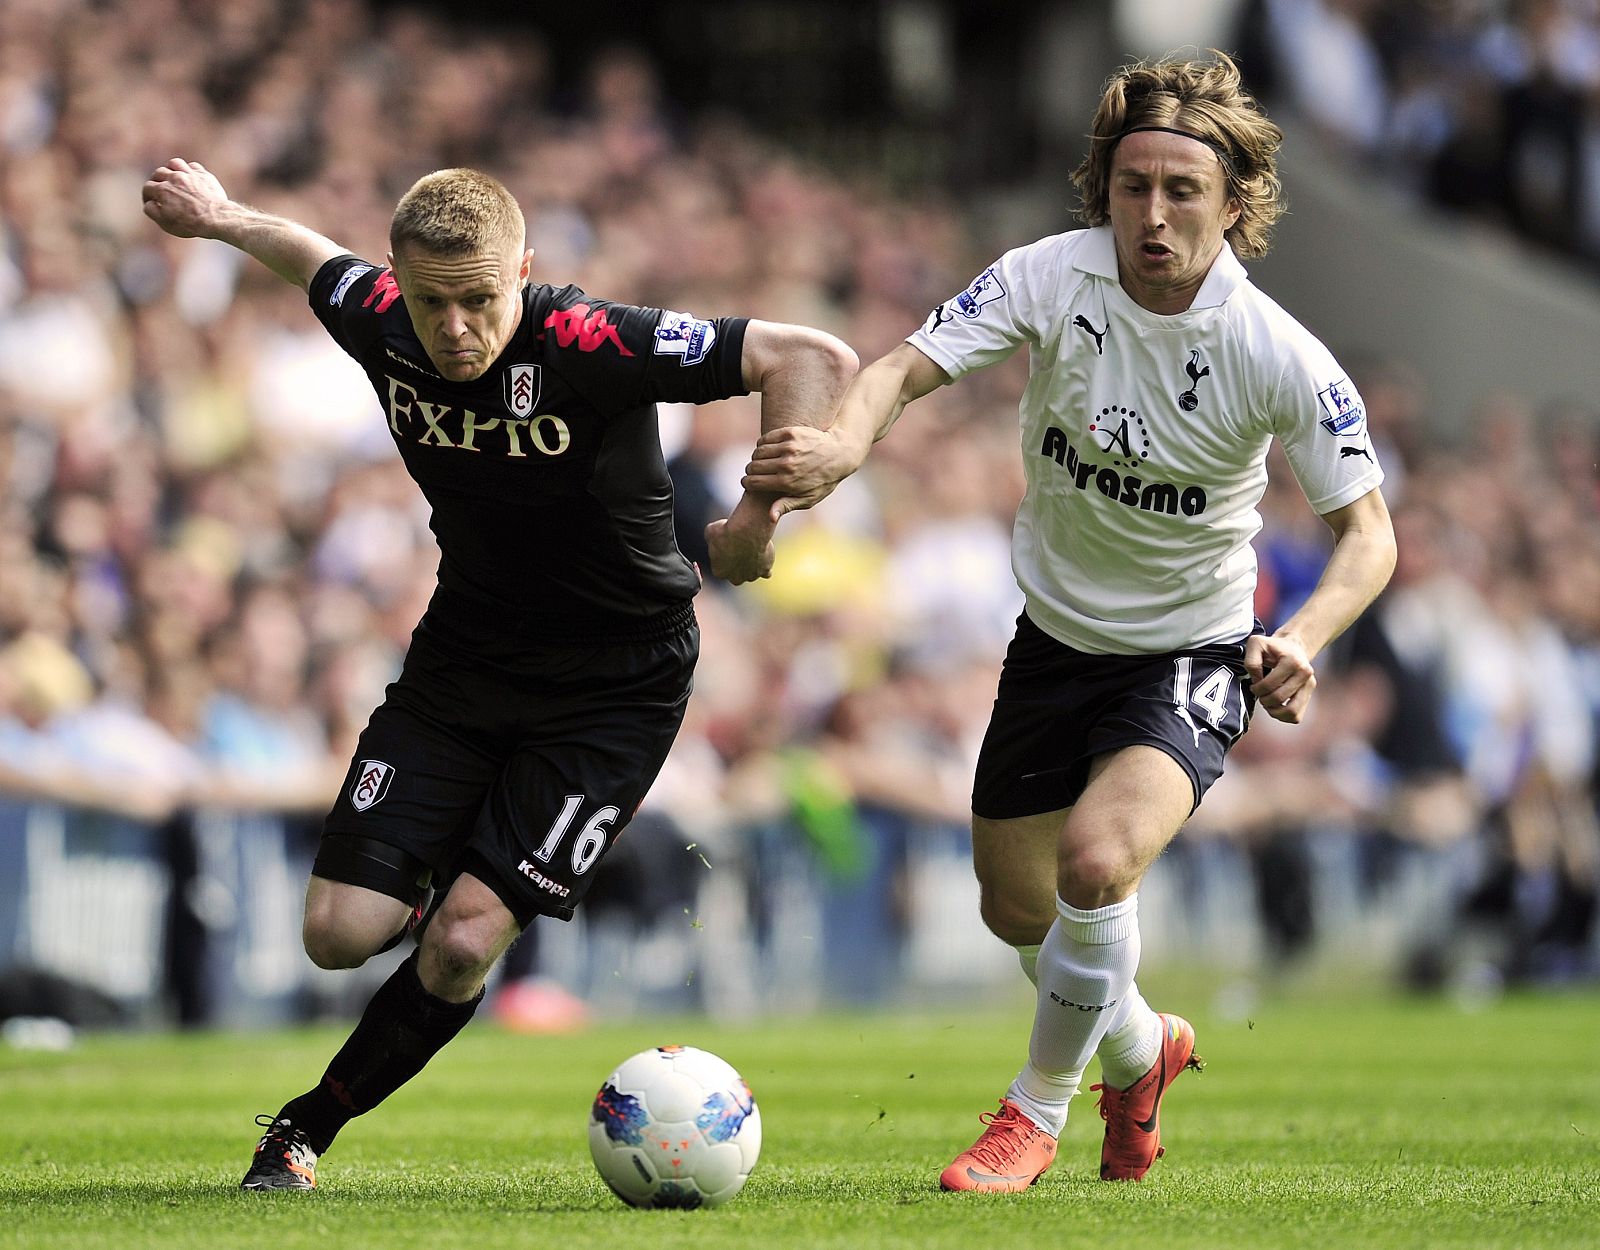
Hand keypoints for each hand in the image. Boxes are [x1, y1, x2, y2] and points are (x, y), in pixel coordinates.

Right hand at [142, 158, 230, 238]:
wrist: (217, 218)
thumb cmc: (191, 224)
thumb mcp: (166, 223)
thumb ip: (152, 211)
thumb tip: (148, 203)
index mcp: (162, 190)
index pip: (147, 188)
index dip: (147, 196)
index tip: (151, 201)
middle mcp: (174, 178)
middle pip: (158, 173)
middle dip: (156, 181)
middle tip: (160, 189)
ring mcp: (189, 174)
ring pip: (174, 164)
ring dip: (171, 170)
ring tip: (172, 178)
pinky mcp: (204, 175)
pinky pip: (193, 166)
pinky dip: (189, 170)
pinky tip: (190, 178)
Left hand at [705, 516, 775, 585]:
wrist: (747, 531)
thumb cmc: (727, 531)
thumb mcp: (711, 530)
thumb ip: (711, 537)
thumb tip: (713, 535)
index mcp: (719, 572)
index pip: (719, 567)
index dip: (723, 555)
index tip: (726, 544)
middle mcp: (735, 578)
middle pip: (736, 575)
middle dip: (737, 565)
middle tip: (739, 548)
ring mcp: (751, 576)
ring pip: (751, 573)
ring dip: (751, 564)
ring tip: (752, 547)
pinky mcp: (765, 570)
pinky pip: (766, 572)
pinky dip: (765, 565)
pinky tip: (764, 555)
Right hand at [740, 426, 859, 511]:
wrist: (839, 453)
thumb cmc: (823, 480)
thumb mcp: (808, 499)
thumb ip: (787, 505)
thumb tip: (770, 517)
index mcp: (787, 483)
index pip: (753, 482)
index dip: (746, 483)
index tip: (747, 483)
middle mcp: (787, 464)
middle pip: (753, 466)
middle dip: (749, 470)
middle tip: (753, 471)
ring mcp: (789, 447)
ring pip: (758, 451)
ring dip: (756, 456)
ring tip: (760, 460)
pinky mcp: (791, 433)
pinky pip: (766, 438)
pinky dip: (763, 443)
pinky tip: (767, 448)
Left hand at [1244, 631, 1316, 723]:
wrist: (1293, 647)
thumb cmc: (1272, 647)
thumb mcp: (1256, 645)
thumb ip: (1251, 662)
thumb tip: (1257, 682)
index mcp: (1293, 661)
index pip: (1269, 685)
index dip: (1256, 689)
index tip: (1254, 685)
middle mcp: (1305, 674)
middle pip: (1279, 699)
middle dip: (1263, 700)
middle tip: (1260, 694)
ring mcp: (1309, 685)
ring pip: (1291, 712)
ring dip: (1274, 711)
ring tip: (1268, 702)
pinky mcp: (1309, 695)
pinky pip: (1296, 716)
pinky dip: (1283, 716)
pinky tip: (1276, 706)